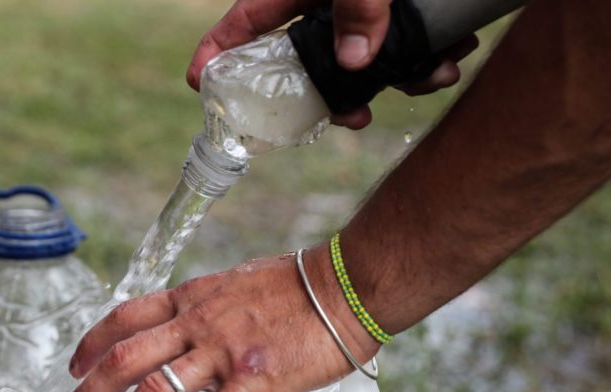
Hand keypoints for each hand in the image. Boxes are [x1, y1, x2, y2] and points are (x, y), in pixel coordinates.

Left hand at [57, 245, 378, 391]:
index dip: (91, 343)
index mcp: (190, 300)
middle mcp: (195, 323)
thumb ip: (208, 309)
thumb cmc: (298, 287)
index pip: (124, 317)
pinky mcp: (253, 380)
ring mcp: (221, 352)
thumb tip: (193, 331)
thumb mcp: (236, 285)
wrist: (345, 285)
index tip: (73, 368)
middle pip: (123, 359)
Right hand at [186, 0, 478, 128]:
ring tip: (436, 73)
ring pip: (368, 58)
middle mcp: (325, 2)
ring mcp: (362, 8)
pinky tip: (456, 50)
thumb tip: (356, 64)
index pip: (243, 24)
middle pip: (312, 60)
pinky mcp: (399, 7)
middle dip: (339, 93)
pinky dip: (432, 54)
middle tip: (357, 115)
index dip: (215, 55)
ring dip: (403, 76)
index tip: (200, 86)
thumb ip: (357, 8)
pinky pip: (406, 42)